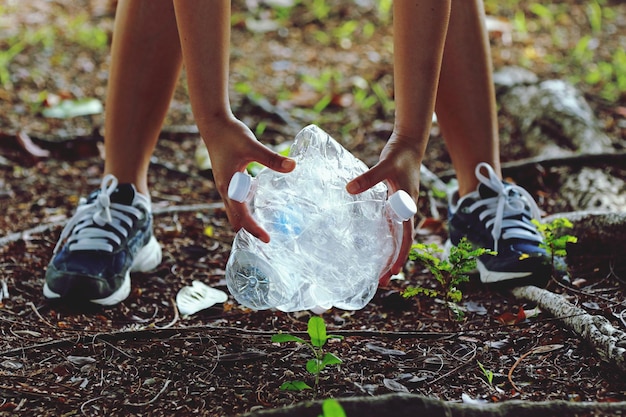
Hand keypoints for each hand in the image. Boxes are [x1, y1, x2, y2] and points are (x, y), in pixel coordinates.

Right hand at [203, 116, 295, 242]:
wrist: (213, 125)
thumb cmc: (231, 135)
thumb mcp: (252, 146)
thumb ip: (272, 158)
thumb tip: (293, 166)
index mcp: (230, 186)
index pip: (242, 215)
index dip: (254, 229)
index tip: (267, 239)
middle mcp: (226, 190)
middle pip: (235, 218)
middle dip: (249, 231)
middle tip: (266, 241)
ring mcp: (226, 185)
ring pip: (235, 211)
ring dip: (247, 221)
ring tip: (264, 228)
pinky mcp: (228, 179)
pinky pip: (237, 200)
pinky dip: (247, 208)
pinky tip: (260, 204)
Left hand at [346, 132, 422, 285]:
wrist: (409, 144)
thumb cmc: (400, 155)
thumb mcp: (384, 166)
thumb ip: (368, 178)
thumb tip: (349, 189)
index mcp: (407, 206)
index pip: (406, 237)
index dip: (400, 255)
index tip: (393, 271)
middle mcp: (405, 210)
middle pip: (401, 241)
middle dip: (393, 261)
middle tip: (381, 281)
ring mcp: (399, 207)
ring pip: (395, 236)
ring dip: (388, 252)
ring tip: (378, 270)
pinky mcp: (392, 201)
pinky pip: (388, 224)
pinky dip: (383, 237)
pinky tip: (372, 245)